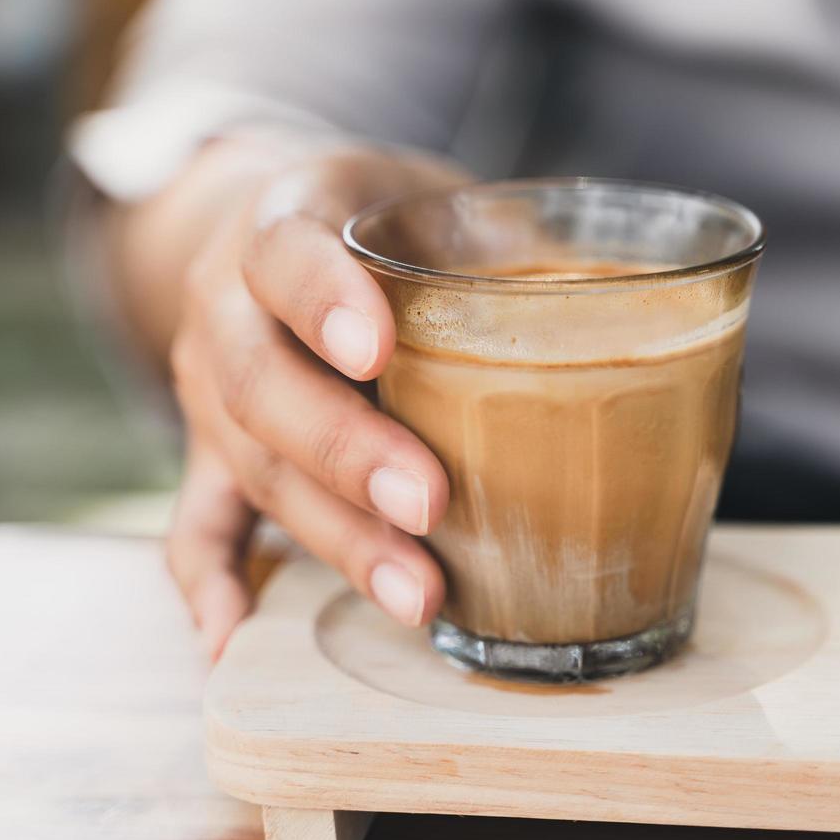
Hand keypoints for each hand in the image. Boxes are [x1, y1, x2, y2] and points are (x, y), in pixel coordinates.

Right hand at [163, 142, 467, 657]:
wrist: (269, 234)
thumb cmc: (383, 221)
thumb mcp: (437, 196)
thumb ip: (511, 237)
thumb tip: (642, 295)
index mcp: (286, 217)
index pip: (284, 252)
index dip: (324, 300)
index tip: (379, 348)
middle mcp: (229, 307)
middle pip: (259, 383)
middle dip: (344, 450)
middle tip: (427, 501)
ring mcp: (210, 389)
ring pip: (250, 467)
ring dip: (334, 536)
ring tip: (417, 593)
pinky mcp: (211, 455)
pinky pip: (198, 524)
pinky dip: (214, 585)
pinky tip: (236, 643)